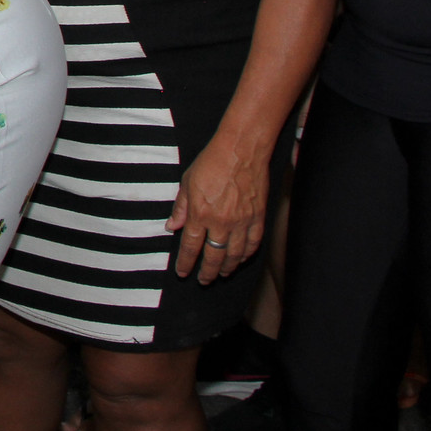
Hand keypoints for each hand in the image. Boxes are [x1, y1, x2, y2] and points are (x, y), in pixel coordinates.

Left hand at [166, 137, 269, 283]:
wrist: (241, 150)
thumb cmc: (211, 162)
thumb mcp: (187, 182)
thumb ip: (181, 207)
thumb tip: (172, 227)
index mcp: (200, 214)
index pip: (191, 246)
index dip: (186, 262)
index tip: (183, 272)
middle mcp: (221, 222)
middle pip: (213, 256)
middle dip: (207, 272)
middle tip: (203, 281)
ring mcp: (242, 222)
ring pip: (235, 255)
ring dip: (227, 268)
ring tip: (221, 274)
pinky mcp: (258, 217)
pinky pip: (254, 244)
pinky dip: (247, 255)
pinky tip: (241, 259)